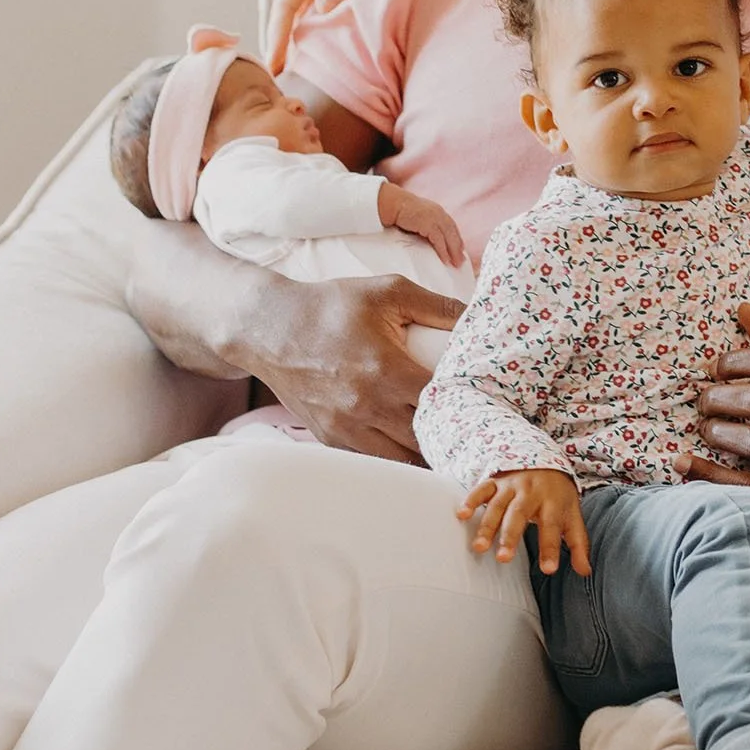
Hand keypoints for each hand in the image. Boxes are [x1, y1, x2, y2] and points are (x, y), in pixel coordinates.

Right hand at [249, 273, 465, 461]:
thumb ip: (438, 306)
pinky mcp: (329, 437)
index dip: (465, 407)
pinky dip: (393, 454)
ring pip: (401, 457)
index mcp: (387, 371)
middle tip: (470, 429)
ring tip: (444, 441)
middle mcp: (367, 406)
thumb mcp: (388, 291)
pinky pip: (372, 458)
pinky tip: (409, 443)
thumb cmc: (332, 305)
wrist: (270, 327)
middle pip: (425, 439)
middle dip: (448, 435)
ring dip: (423, 451)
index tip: (480, 403)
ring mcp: (346, 427)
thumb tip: (478, 316)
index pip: (441, 405)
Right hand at [265, 0, 462, 67]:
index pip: (285, 5)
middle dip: (278, 38)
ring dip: (291, 26)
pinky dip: (306, 9)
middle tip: (276, 75)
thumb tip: (321, 10)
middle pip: (285, 5)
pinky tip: (311, 26)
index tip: (274, 67)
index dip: (277, 37)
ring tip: (290, 59)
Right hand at [380, 183, 466, 269]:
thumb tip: (429, 240)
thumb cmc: (400, 212)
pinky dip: (443, 250)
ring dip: (453, 251)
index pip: (451, 227)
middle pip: (453, 232)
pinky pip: (438, 240)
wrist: (391, 204)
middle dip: (458, 247)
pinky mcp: (428, 223)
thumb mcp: (418, 218)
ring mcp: (434, 217)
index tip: (460, 250)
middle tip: (461, 261)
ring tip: (456, 263)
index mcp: (437, 211)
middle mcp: (439, 213)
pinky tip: (445, 259)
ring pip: (449, 236)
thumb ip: (426, 226)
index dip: (456, 239)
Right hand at [458, 469, 590, 570]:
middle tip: (503, 559)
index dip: (551, 548)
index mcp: (553, 502)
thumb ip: (578, 544)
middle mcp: (531, 493)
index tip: (548, 570)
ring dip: (487, 525)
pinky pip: (482, 489)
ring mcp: (511, 486)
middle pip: (519, 515)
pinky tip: (461, 515)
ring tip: (479, 547)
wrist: (546, 459)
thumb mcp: (573, 516)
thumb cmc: (559, 496)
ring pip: (498, 506)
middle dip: (510, 536)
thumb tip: (585, 571)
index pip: (552, 527)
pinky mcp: (496, 482)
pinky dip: (471, 500)